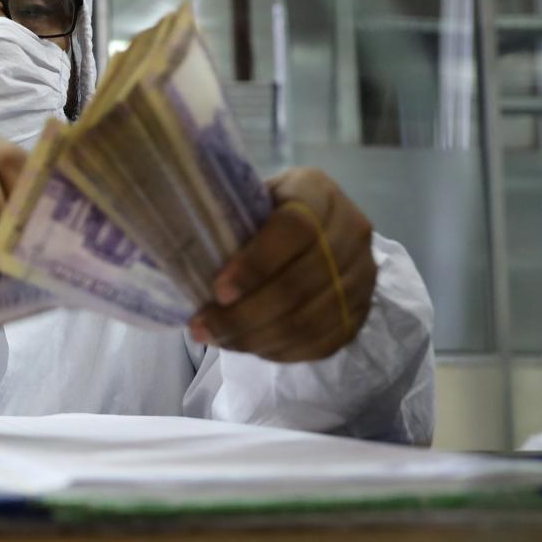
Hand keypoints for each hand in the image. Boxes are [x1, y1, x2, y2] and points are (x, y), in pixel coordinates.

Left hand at [189, 167, 376, 361]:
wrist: (310, 225)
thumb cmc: (261, 211)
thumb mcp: (246, 199)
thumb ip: (225, 218)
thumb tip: (178, 247)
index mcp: (318, 191)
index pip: (296, 229)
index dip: (256, 264)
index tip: (218, 290)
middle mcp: (352, 231)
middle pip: (301, 283)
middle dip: (245, 314)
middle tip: (202, 327)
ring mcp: (363, 275)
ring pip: (311, 319)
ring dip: (257, 338)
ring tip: (217, 340)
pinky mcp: (361, 311)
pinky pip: (322, 342)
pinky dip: (280, 351)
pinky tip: (248, 347)